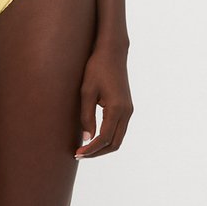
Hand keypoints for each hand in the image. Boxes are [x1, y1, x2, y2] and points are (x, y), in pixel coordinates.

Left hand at [74, 43, 132, 158]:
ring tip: (85, 148)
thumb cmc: (96, 68)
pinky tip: (94, 136)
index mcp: (116, 109)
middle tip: (80, 154)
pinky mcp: (127, 107)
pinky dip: (108, 137)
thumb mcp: (87, 91)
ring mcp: (129, 110)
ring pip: (118, 138)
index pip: (104, 138)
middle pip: (114, 144)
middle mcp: (126, 112)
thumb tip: (87, 139)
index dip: (91, 149)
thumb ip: (87, 116)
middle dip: (97, 152)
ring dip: (103, 146)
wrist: (112, 52)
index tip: (77, 153)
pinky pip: (119, 129)